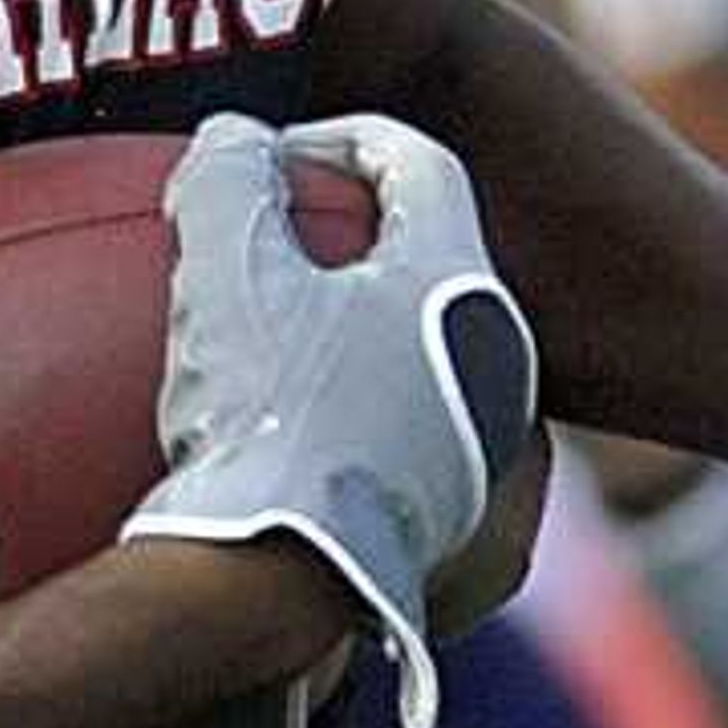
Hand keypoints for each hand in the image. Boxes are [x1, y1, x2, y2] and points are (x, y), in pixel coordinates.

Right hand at [121, 113, 540, 727]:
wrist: (277, 588)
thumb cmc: (255, 415)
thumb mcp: (222, 269)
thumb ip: (227, 178)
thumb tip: (234, 139)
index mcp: (459, 281)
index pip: (416, 165)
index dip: (341, 142)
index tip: (275, 161)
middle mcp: (505, 367)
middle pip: (434, 271)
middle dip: (358, 250)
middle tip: (277, 255)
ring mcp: (501, 464)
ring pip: (441, 371)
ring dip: (372, 348)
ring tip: (288, 359)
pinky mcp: (484, 548)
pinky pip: (436, 465)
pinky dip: (384, 439)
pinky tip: (320, 456)